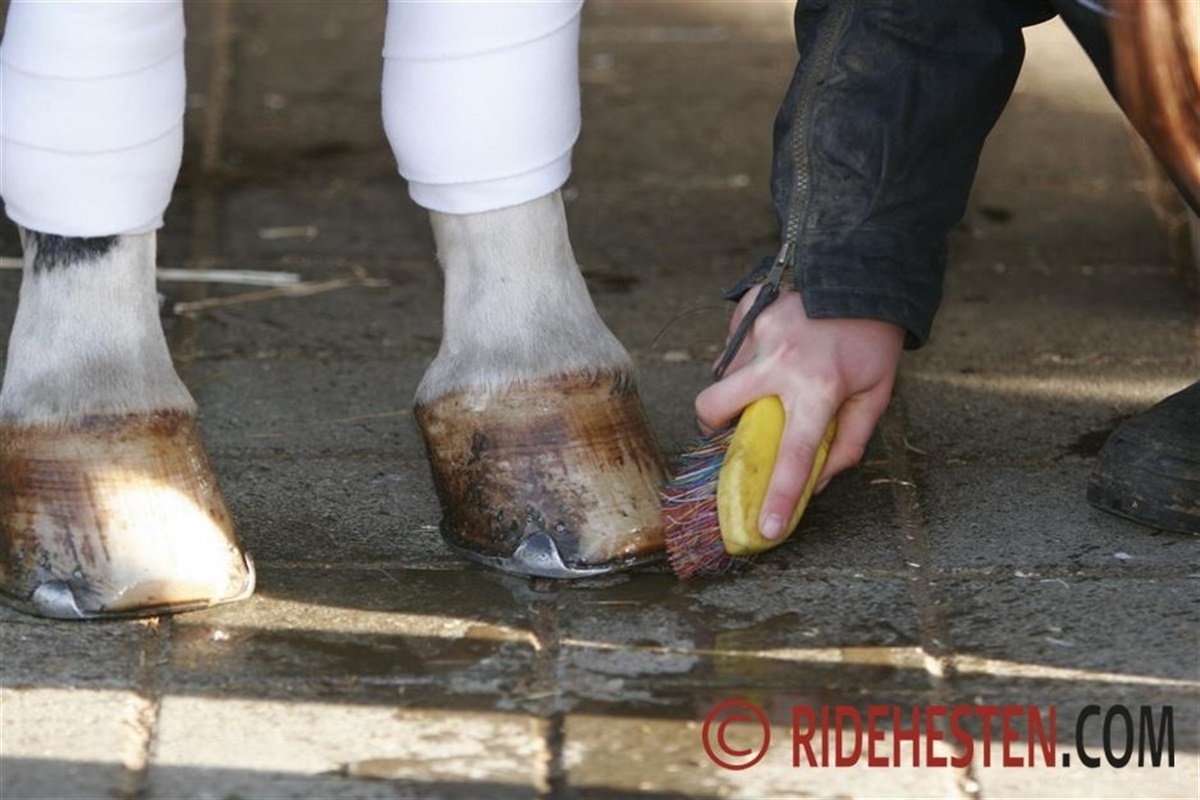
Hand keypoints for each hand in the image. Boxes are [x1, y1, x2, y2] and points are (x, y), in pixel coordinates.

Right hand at [694, 285, 903, 539]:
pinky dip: (746, 358)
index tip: (766, 528)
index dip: (778, 494)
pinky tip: (776, 348)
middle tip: (732, 430)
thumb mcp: (876, 395)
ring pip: (723, 377)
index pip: (793, 453)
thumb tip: (817, 479)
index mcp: (819, 387)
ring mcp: (757, 332)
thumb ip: (847, 442)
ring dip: (740, 388)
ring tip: (774, 376)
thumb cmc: (873, 342)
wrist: (865, 273)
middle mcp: (779, 360)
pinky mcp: (746, 311)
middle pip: (715, 407)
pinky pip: (731, 348)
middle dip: (712, 426)